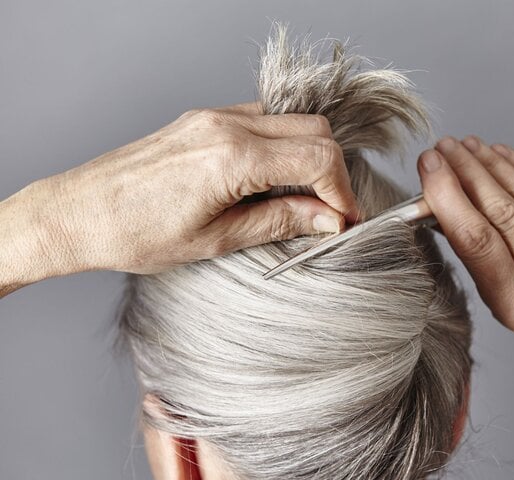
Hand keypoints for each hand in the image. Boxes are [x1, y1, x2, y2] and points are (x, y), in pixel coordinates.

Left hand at [21, 102, 356, 274]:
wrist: (78, 212)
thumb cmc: (135, 233)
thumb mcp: (217, 240)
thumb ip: (281, 221)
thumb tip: (328, 219)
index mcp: (231, 157)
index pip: (317, 158)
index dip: (342, 192)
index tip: (344, 220)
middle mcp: (226, 125)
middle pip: (314, 130)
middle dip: (332, 172)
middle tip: (329, 213)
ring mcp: (213, 116)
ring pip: (291, 121)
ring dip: (308, 157)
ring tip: (300, 201)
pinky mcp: (203, 119)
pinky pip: (262, 121)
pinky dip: (281, 147)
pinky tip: (270, 182)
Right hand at [417, 137, 513, 349]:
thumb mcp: (511, 300)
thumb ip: (481, 257)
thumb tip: (441, 204)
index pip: (477, 243)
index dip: (449, 199)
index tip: (429, 171)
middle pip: (502, 214)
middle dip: (466, 174)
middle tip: (442, 149)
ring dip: (492, 165)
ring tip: (466, 146)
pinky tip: (502, 154)